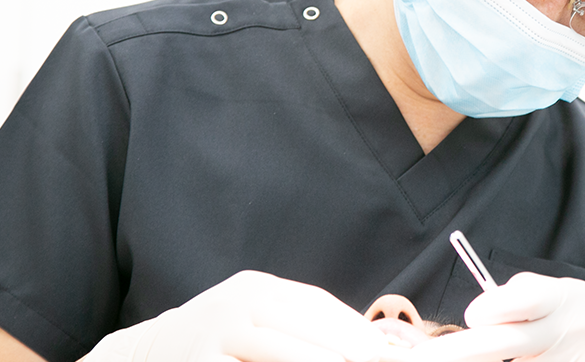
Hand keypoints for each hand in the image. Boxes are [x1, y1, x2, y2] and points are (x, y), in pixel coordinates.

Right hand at [83, 270, 387, 361]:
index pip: (317, 305)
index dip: (354, 328)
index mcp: (256, 288)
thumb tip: (357, 345)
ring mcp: (217, 331)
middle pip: (307, 325)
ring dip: (322, 361)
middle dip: (349, 348)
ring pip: (282, 350)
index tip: (386, 349)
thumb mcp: (250, 319)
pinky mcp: (202, 360)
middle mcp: (238, 302)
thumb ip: (293, 326)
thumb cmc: (212, 340)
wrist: (141, 354)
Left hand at [407, 272, 584, 361]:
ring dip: (484, 361)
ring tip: (464, 355)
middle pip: (506, 344)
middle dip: (460, 351)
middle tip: (421, 359)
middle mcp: (570, 333)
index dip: (495, 307)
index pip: (527, 299)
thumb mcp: (568, 294)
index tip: (471, 316)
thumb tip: (483, 309)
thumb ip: (527, 294)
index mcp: (567, 300)